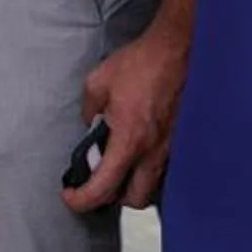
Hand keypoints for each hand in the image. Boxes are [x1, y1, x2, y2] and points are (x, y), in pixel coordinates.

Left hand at [65, 9, 188, 211]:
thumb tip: (91, 123)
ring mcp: (171, 149)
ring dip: (132, 185)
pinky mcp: (181, 141)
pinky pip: (164, 169)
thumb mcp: (97, 83)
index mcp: (129, 142)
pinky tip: (137, 152)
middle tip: (95, 181)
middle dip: (112, 198)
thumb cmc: (141, 65)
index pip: (103, 188)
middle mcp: (154, 153)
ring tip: (115, 166)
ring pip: (153, 187)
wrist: (177, 51)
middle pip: (134, 200)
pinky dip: (147, 170)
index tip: (70, 196)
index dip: (82, 200)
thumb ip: (89, 110)